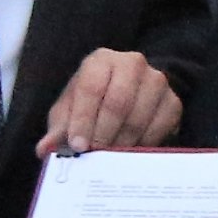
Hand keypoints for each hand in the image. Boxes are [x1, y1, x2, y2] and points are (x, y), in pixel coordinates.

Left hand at [40, 48, 180, 155]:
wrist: (127, 95)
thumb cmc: (92, 103)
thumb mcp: (69, 111)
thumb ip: (58, 129)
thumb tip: (44, 149)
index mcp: (101, 60)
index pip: (91, 87)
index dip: (83, 119)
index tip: (78, 145)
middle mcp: (132, 63)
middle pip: (119, 102)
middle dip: (104, 133)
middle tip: (95, 154)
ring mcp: (157, 81)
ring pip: (140, 117)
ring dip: (122, 142)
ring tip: (110, 157)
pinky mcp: (173, 101)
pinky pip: (160, 127)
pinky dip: (143, 144)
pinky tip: (131, 151)